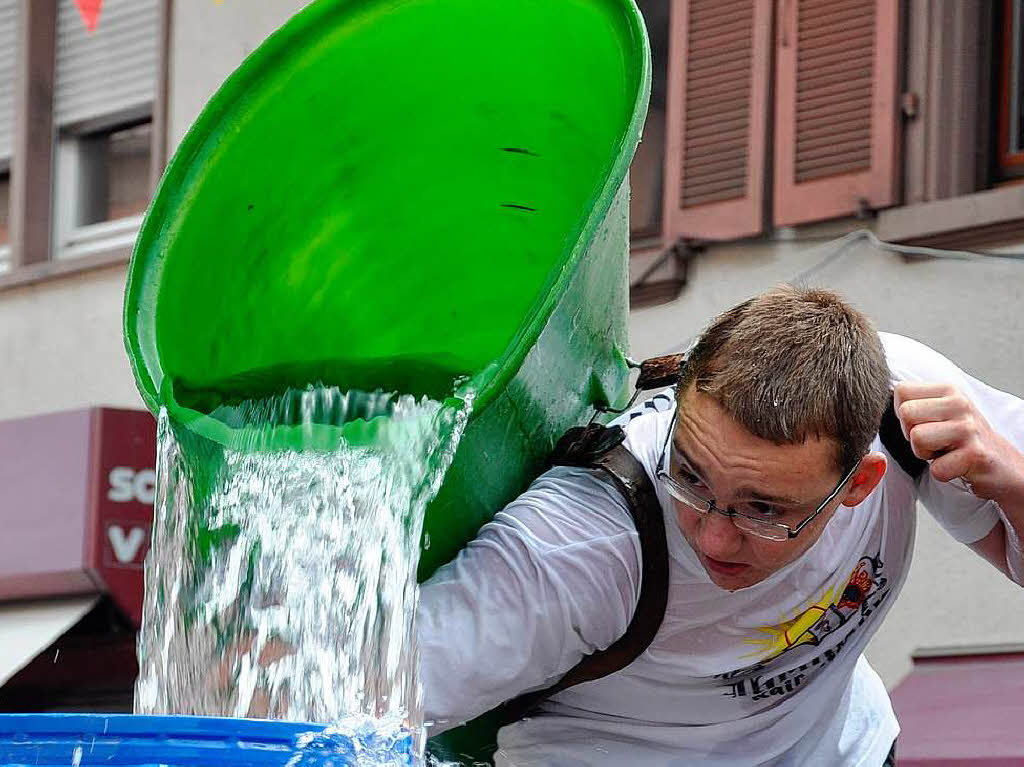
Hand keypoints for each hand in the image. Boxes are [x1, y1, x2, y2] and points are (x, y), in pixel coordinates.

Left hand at [894, 382, 1023, 504]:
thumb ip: (914, 402)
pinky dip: (942, 473)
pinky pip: (935, 468)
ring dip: (925, 454)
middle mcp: (959, 403)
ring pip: (917, 438)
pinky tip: (957, 466)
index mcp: (948, 390)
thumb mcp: (941, 411)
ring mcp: (969, 428)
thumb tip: (873, 400)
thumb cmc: (961, 440)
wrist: (1002, 465)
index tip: (922, 424)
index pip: (901, 390)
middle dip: (912, 435)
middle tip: (934, 442)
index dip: (903, 414)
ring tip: (945, 453)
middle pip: (905, 414)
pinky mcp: (975, 454)